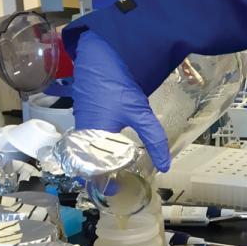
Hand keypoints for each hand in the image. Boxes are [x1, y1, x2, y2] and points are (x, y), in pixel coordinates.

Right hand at [71, 31, 170, 170]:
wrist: (101, 55)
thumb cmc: (118, 85)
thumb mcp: (139, 114)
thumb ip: (153, 139)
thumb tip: (165, 165)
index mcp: (90, 137)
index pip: (90, 171)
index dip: (101, 184)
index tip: (115, 190)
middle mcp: (81, 132)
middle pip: (86, 163)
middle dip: (100, 175)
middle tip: (116, 183)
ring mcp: (81, 121)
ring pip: (86, 150)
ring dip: (99, 161)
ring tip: (115, 169)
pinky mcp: (85, 111)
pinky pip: (87, 137)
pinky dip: (97, 147)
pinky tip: (111, 147)